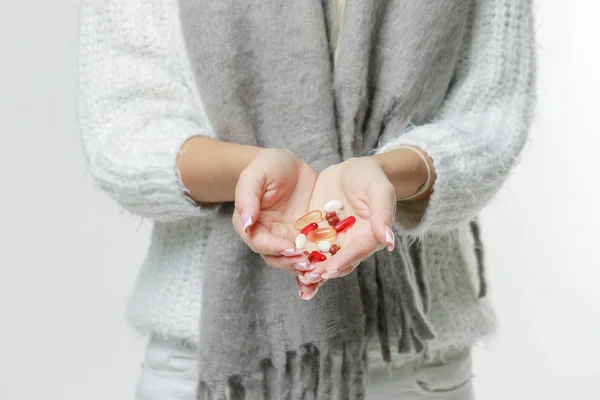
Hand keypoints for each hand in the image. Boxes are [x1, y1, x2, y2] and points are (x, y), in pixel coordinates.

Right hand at [233, 148, 317, 274]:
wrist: (291, 165)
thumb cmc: (269, 166)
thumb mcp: (256, 174)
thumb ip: (247, 196)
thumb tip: (245, 222)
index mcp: (251, 223)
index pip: (258, 241)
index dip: (272, 246)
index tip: (288, 247)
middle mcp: (268, 235)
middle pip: (275, 256)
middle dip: (290, 262)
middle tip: (306, 263)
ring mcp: (287, 238)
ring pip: (293, 259)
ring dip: (304, 266)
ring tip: (318, 268)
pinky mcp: (305, 237)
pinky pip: (310, 252)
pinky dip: (318, 262)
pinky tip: (329, 265)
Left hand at [296, 157, 396, 298]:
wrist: (351, 171)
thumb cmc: (370, 178)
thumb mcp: (379, 190)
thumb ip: (383, 214)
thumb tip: (389, 241)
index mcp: (370, 236)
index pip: (357, 251)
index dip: (343, 261)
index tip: (330, 270)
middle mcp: (351, 243)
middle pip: (338, 262)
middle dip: (324, 272)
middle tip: (308, 278)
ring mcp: (332, 240)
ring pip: (322, 261)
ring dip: (310, 272)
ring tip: (299, 281)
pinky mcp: (316, 233)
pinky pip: (307, 248)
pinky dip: (298, 257)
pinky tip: (285, 263)